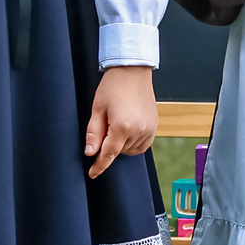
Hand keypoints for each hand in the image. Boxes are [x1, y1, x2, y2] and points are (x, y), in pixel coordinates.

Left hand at [84, 66, 157, 180]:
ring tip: (116, 123)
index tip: (92, 174)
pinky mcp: (154, 126)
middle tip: (104, 125)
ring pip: (131, 150)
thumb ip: (94, 134)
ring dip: (121, 145)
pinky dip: (132, 143)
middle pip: (119, 152)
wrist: (133, 71)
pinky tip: (127, 130)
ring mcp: (149, 129)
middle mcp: (138, 131)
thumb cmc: (113, 86)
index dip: (99, 166)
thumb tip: (90, 153)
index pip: (108, 155)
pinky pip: (142, 145)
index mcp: (122, 127)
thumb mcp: (97, 109)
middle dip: (108, 145)